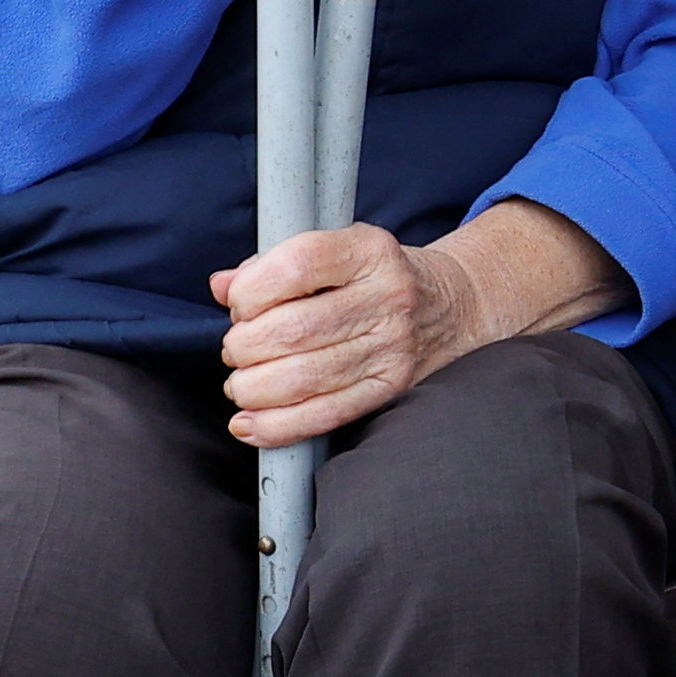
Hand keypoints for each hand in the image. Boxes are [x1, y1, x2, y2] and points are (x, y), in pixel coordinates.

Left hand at [211, 205, 622, 446]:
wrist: (453, 306)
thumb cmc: (374, 279)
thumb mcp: (335, 253)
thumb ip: (274, 265)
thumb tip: (222, 286)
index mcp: (370, 251)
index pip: (299, 264)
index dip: (252, 290)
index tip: (239, 304)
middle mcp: (388, 297)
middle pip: (293, 329)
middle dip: (244, 347)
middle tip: (237, 350)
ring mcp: (394, 347)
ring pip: (304, 376)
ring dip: (253, 387)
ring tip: (243, 384)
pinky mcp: (393, 387)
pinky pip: (326, 413)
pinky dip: (278, 425)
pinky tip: (249, 423)